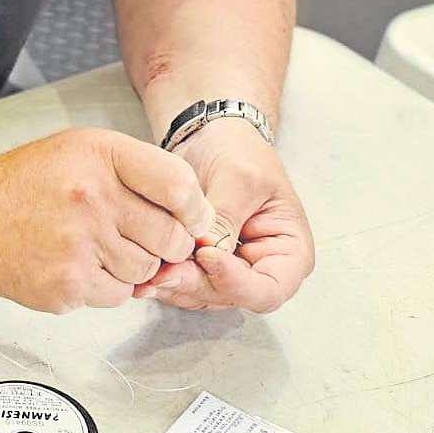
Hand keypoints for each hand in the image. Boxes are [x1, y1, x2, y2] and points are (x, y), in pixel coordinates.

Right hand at [0, 127, 215, 313]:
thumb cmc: (28, 184)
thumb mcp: (83, 149)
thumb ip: (140, 172)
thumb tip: (195, 213)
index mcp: (100, 154)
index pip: (179, 185)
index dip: (194, 209)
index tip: (191, 218)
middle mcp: (91, 196)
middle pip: (172, 237)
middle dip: (166, 243)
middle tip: (139, 235)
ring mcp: (79, 243)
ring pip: (148, 270)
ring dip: (134, 265)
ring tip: (98, 244)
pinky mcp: (70, 283)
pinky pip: (120, 295)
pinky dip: (109, 285)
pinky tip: (81, 262)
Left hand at [135, 118, 313, 312]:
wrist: (212, 135)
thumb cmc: (239, 151)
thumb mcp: (239, 178)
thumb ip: (225, 219)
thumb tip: (205, 253)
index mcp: (289, 253)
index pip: (267, 289)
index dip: (235, 282)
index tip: (206, 255)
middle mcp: (261, 270)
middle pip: (231, 297)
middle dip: (195, 284)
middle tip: (163, 272)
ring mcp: (230, 271)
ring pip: (203, 294)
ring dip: (175, 285)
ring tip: (148, 272)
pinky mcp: (201, 264)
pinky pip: (184, 282)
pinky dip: (165, 277)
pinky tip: (144, 269)